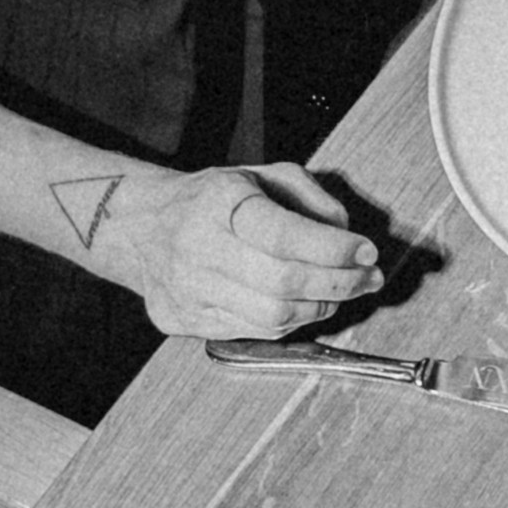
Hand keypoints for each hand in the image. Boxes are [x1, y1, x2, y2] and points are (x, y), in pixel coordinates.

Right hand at [93, 159, 378, 340]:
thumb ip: (312, 198)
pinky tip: (303, 303)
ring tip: (340, 291)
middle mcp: (197, 247)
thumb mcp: (263, 175)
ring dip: (320, 307)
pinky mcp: (182, 320)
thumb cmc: (213, 199)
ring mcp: (186, 289)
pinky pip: (254, 332)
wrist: (139, 225)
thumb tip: (346, 234)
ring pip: (272, 316)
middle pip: (283, 282)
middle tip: (368, 278)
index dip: (334, 249)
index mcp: (219, 202)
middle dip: (339, 283)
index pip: (284, 235)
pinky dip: (290, 321)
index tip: (367, 251)